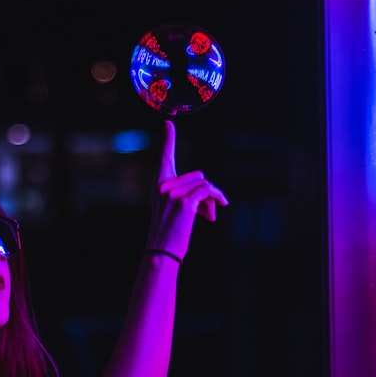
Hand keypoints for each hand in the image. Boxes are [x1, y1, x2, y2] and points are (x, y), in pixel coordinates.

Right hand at [146, 120, 228, 259]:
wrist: (160, 253)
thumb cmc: (169, 236)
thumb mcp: (175, 212)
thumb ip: (186, 197)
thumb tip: (209, 194)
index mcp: (159, 186)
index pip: (165, 158)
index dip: (168, 139)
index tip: (169, 122)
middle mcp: (163, 185)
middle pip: (197, 176)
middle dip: (206, 193)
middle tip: (208, 214)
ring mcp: (172, 192)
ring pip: (204, 183)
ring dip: (212, 199)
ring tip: (208, 217)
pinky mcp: (184, 201)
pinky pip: (208, 190)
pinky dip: (216, 199)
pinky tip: (213, 215)